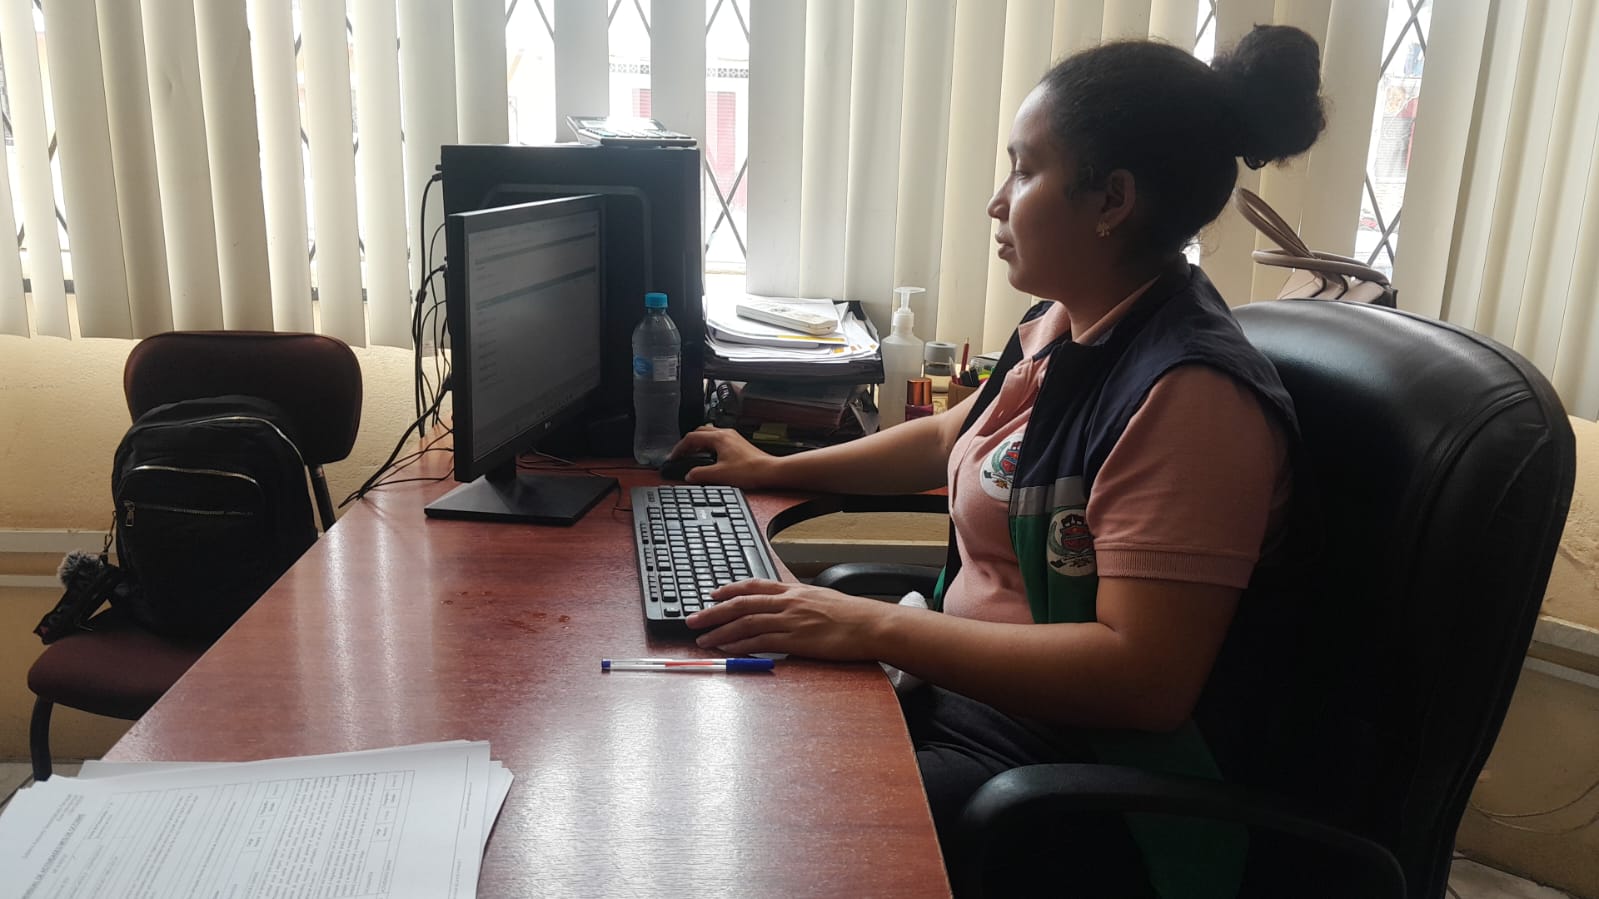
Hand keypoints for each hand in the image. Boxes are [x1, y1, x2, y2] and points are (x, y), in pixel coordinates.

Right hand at [669, 426, 781, 487]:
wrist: (769, 471)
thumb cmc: (750, 470)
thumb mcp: (719, 474)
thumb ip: (700, 474)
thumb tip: (689, 475)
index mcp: (719, 438)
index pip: (691, 437)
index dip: (679, 448)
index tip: (674, 457)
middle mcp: (726, 434)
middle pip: (700, 433)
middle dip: (688, 443)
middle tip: (682, 455)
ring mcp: (733, 438)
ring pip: (709, 435)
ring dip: (699, 444)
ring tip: (693, 456)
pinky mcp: (738, 444)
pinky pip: (718, 440)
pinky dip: (708, 447)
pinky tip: (710, 458)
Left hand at [686, 579, 892, 658]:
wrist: (871, 625)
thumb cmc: (852, 615)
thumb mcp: (822, 598)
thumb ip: (800, 601)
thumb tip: (786, 606)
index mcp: (793, 591)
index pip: (753, 586)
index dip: (729, 589)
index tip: (712, 593)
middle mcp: (787, 602)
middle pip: (741, 604)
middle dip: (713, 612)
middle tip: (693, 619)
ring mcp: (790, 621)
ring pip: (745, 623)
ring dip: (720, 631)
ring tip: (703, 639)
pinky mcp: (795, 641)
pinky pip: (760, 642)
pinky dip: (740, 645)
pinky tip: (727, 648)